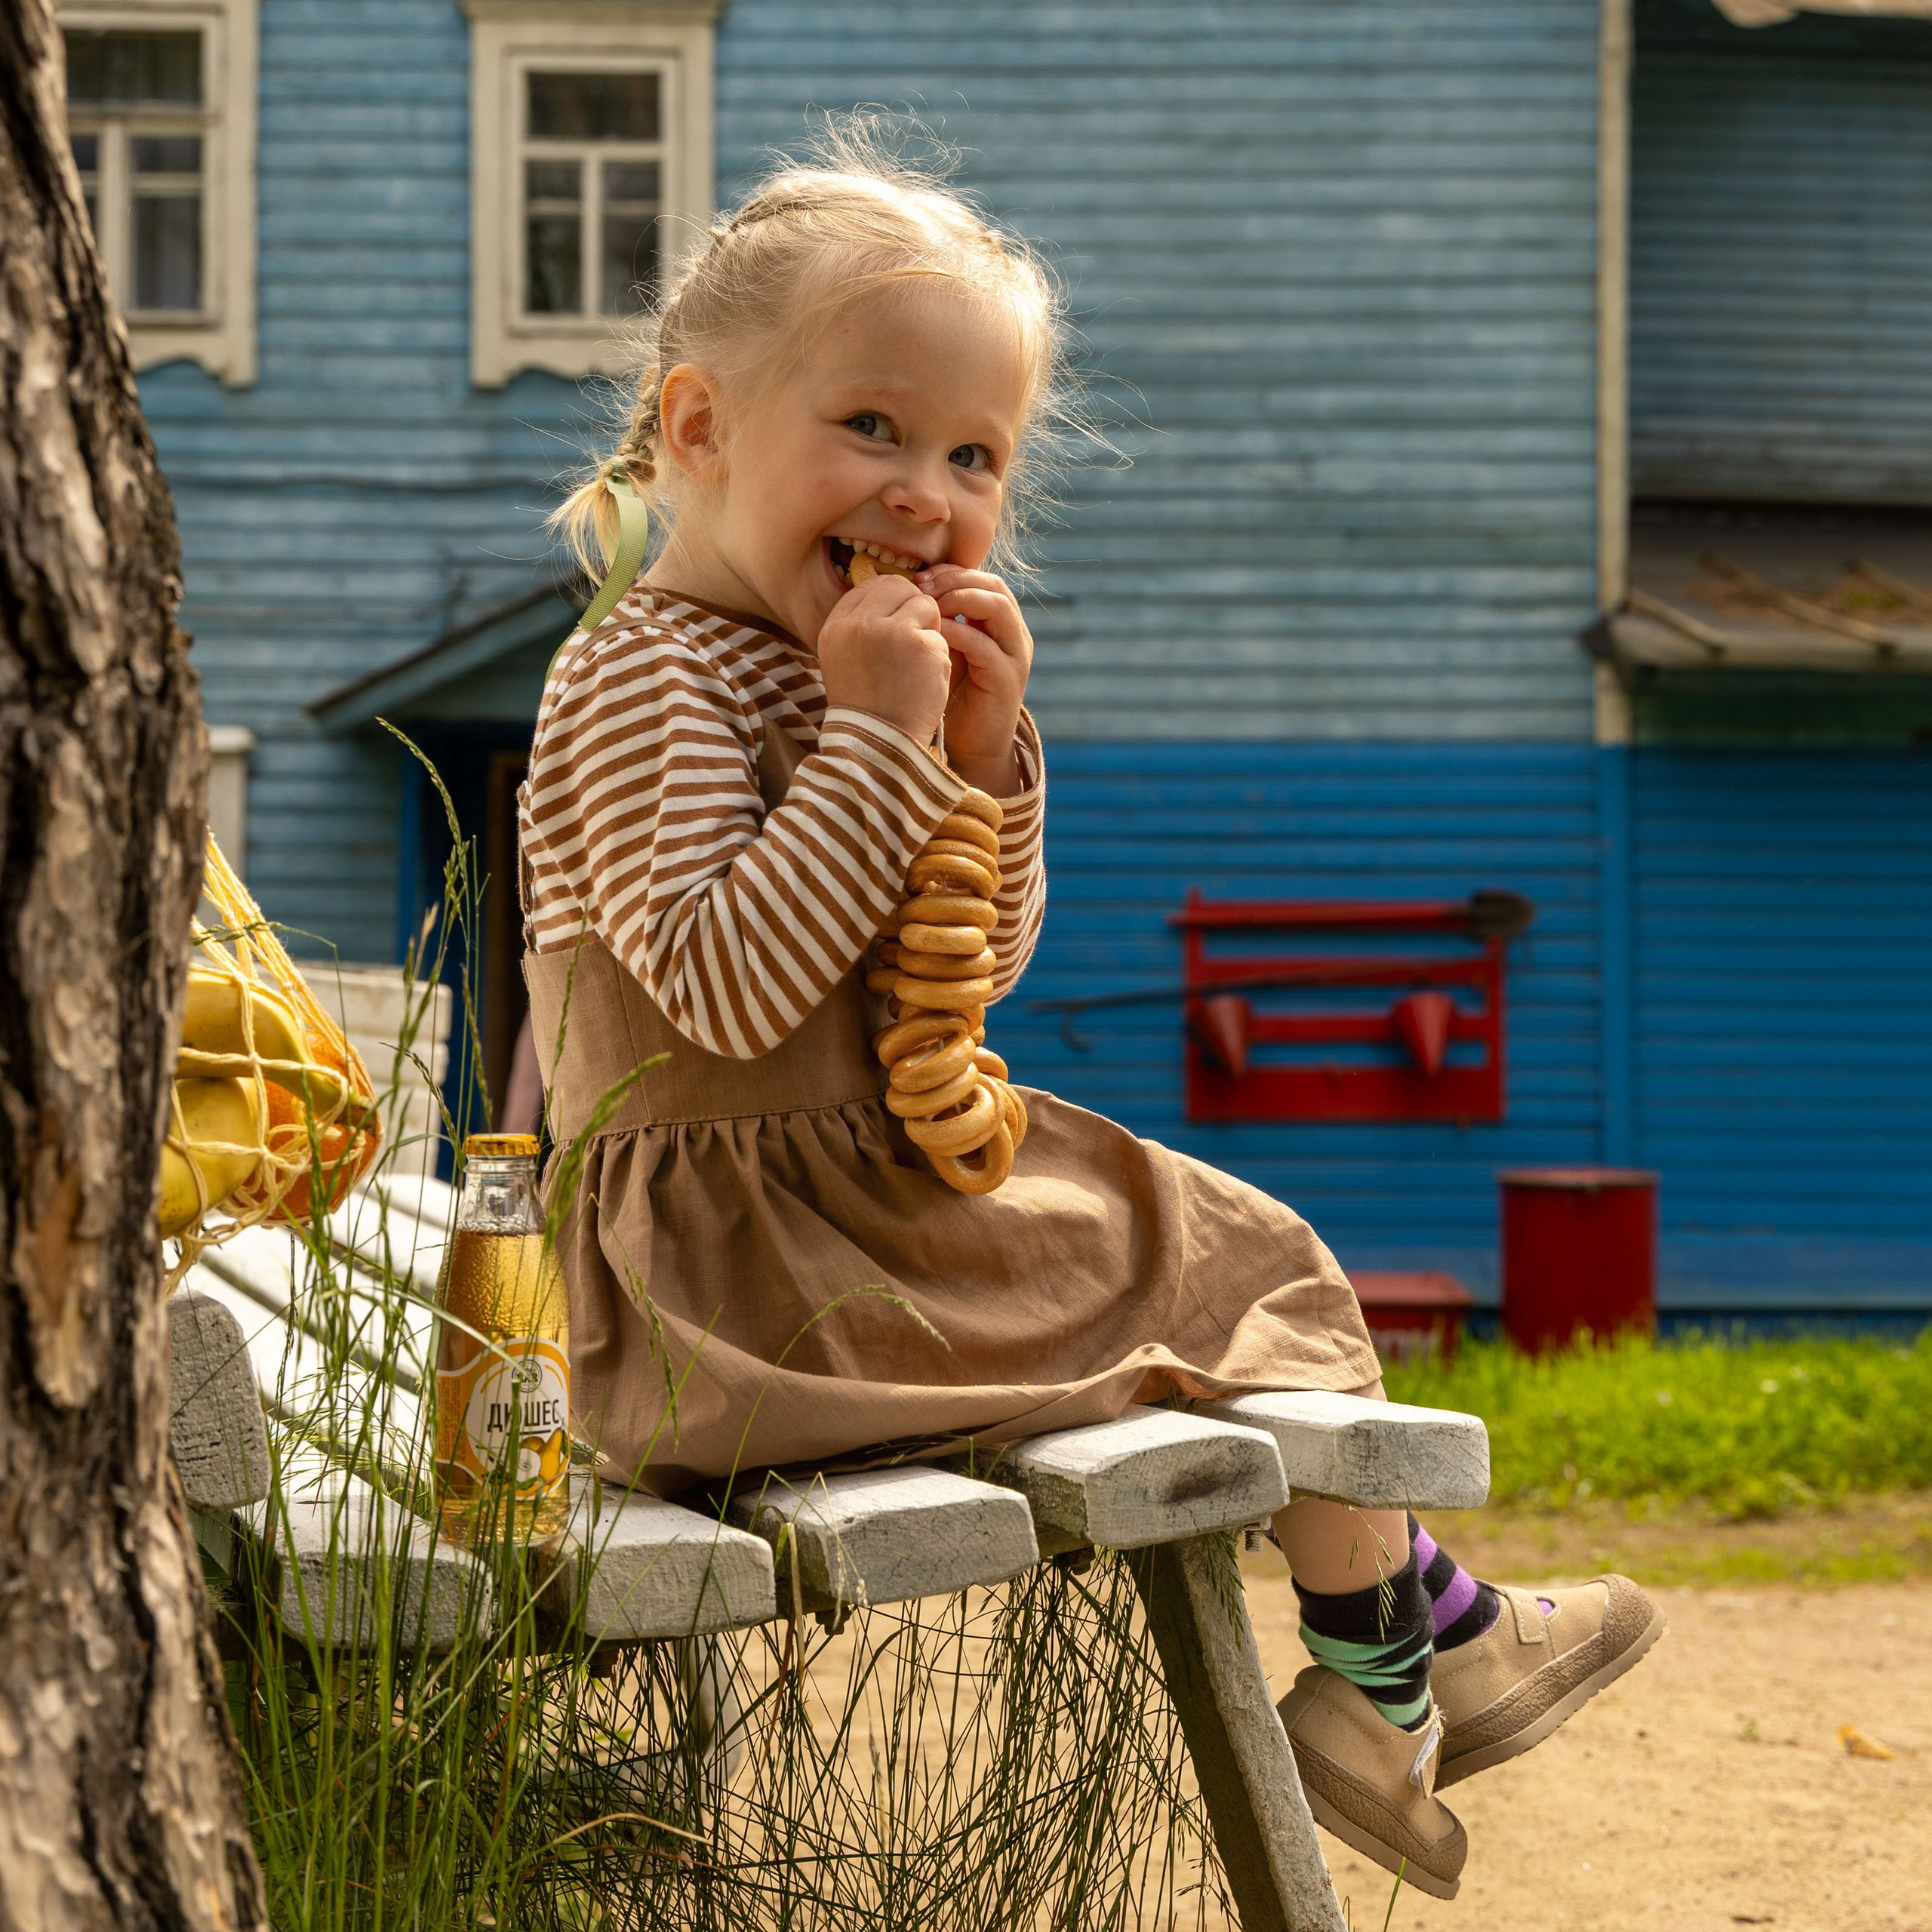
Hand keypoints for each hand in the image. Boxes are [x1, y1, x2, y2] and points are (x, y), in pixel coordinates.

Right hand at [817, 573, 952, 746]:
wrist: (879, 746)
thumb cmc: (867, 708)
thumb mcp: (845, 660)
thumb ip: (861, 626)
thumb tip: (893, 593)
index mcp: (835, 627)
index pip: (868, 587)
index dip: (890, 601)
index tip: (896, 624)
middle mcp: (859, 624)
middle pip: (899, 588)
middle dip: (913, 611)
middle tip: (912, 644)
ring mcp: (891, 631)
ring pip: (925, 607)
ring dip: (928, 633)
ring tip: (915, 667)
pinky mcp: (921, 644)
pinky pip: (941, 636)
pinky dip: (938, 659)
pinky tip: (924, 683)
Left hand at [917, 565, 1032, 797]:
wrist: (972, 747)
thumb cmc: (952, 696)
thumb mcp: (945, 650)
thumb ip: (938, 622)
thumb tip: (904, 590)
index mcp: (1000, 624)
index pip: (982, 578)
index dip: (951, 572)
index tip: (917, 578)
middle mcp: (1014, 635)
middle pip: (993, 586)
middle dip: (954, 581)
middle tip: (920, 587)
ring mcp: (1014, 656)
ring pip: (997, 607)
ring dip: (960, 600)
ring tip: (928, 607)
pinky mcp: (1007, 679)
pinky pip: (984, 645)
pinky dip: (957, 634)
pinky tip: (931, 635)